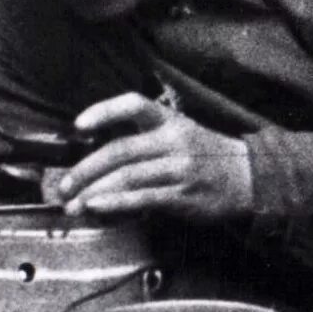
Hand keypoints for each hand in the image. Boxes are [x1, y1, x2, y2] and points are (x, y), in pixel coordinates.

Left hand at [53, 93, 253, 222]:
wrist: (249, 178)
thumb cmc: (206, 156)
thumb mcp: (180, 133)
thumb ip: (144, 139)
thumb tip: (95, 158)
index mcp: (170, 121)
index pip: (133, 104)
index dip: (104, 111)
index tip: (79, 125)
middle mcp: (173, 141)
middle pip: (120, 150)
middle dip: (86, 169)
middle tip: (64, 185)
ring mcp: (179, 169)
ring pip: (127, 177)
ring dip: (94, 191)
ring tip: (73, 203)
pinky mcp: (183, 196)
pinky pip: (143, 198)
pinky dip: (115, 203)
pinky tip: (97, 207)